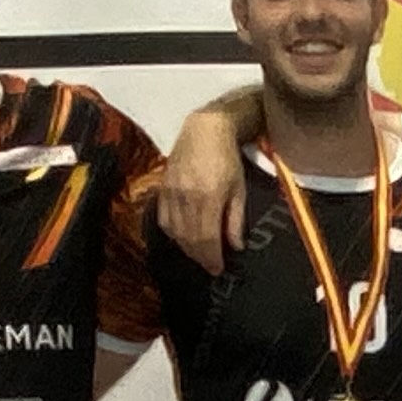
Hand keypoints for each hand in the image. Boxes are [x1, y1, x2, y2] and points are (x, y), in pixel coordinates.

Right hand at [154, 112, 247, 271]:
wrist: (203, 130)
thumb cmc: (227, 159)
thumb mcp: (239, 189)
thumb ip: (235, 219)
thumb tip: (235, 247)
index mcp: (208, 197)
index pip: (206, 238)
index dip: (211, 258)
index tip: (217, 270)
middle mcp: (186, 198)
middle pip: (189, 239)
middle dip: (200, 257)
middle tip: (210, 266)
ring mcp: (171, 193)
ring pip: (175, 232)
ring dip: (187, 248)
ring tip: (199, 255)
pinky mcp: (162, 188)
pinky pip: (164, 219)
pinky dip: (173, 234)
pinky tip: (182, 238)